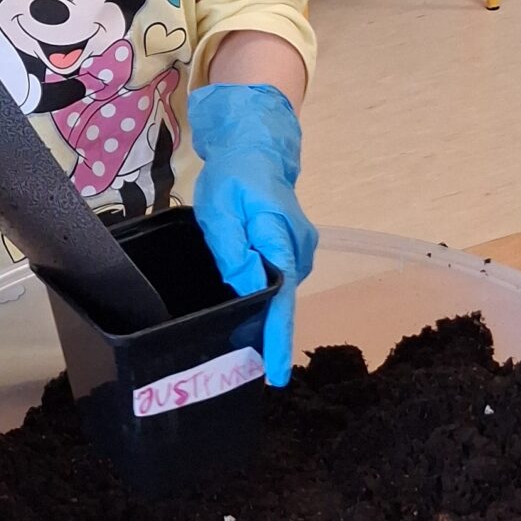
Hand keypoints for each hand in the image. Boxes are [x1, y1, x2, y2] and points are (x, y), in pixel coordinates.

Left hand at [187, 82, 315, 386]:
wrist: (257, 148)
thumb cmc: (233, 176)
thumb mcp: (220, 208)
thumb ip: (232, 248)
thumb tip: (248, 288)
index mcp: (280, 237)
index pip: (281, 295)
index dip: (276, 334)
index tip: (275, 372)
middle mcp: (299, 249)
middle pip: (284, 300)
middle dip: (268, 335)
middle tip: (248, 371)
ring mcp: (300, 250)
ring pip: (281, 292)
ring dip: (265, 318)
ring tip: (244, 349)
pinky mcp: (294, 251)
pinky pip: (280, 282)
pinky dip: (267, 299)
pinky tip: (249, 316)